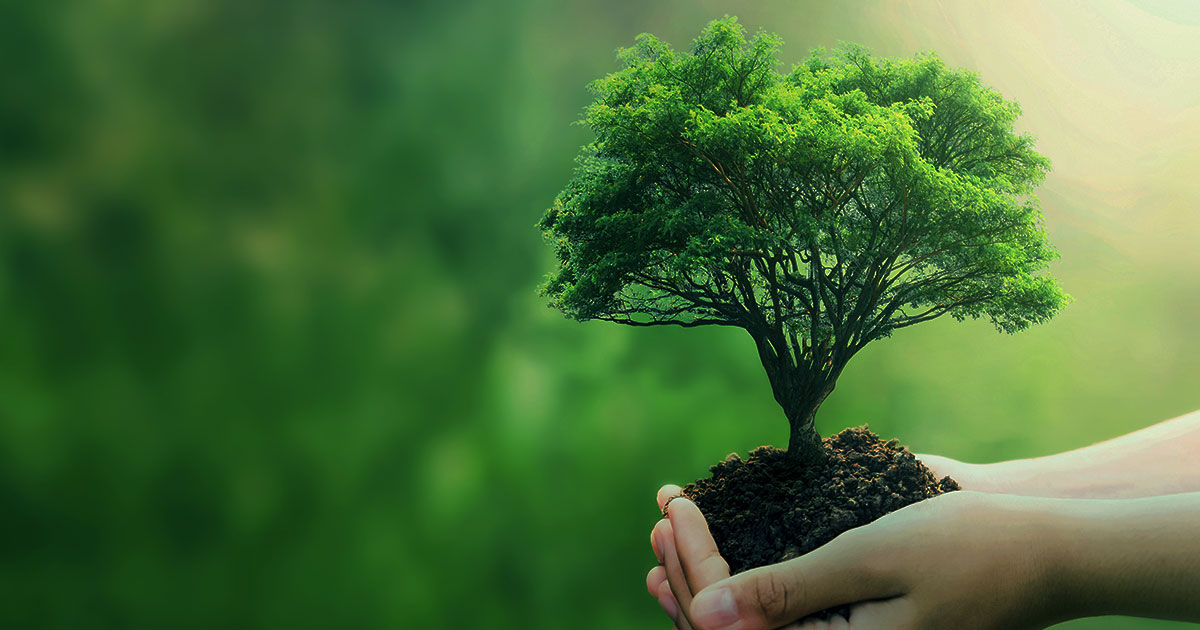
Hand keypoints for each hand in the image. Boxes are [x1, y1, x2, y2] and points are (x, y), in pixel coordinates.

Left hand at [647, 453, 992, 627]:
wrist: (1044, 556)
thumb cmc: (966, 550)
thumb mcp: (869, 561)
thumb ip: (785, 593)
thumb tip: (702, 615)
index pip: (730, 623)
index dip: (692, 564)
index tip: (672, 504)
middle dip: (685, 573)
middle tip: (658, 515)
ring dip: (704, 584)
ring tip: (667, 539)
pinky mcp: (852, 629)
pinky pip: (781, 620)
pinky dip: (740, 589)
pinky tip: (716, 563)